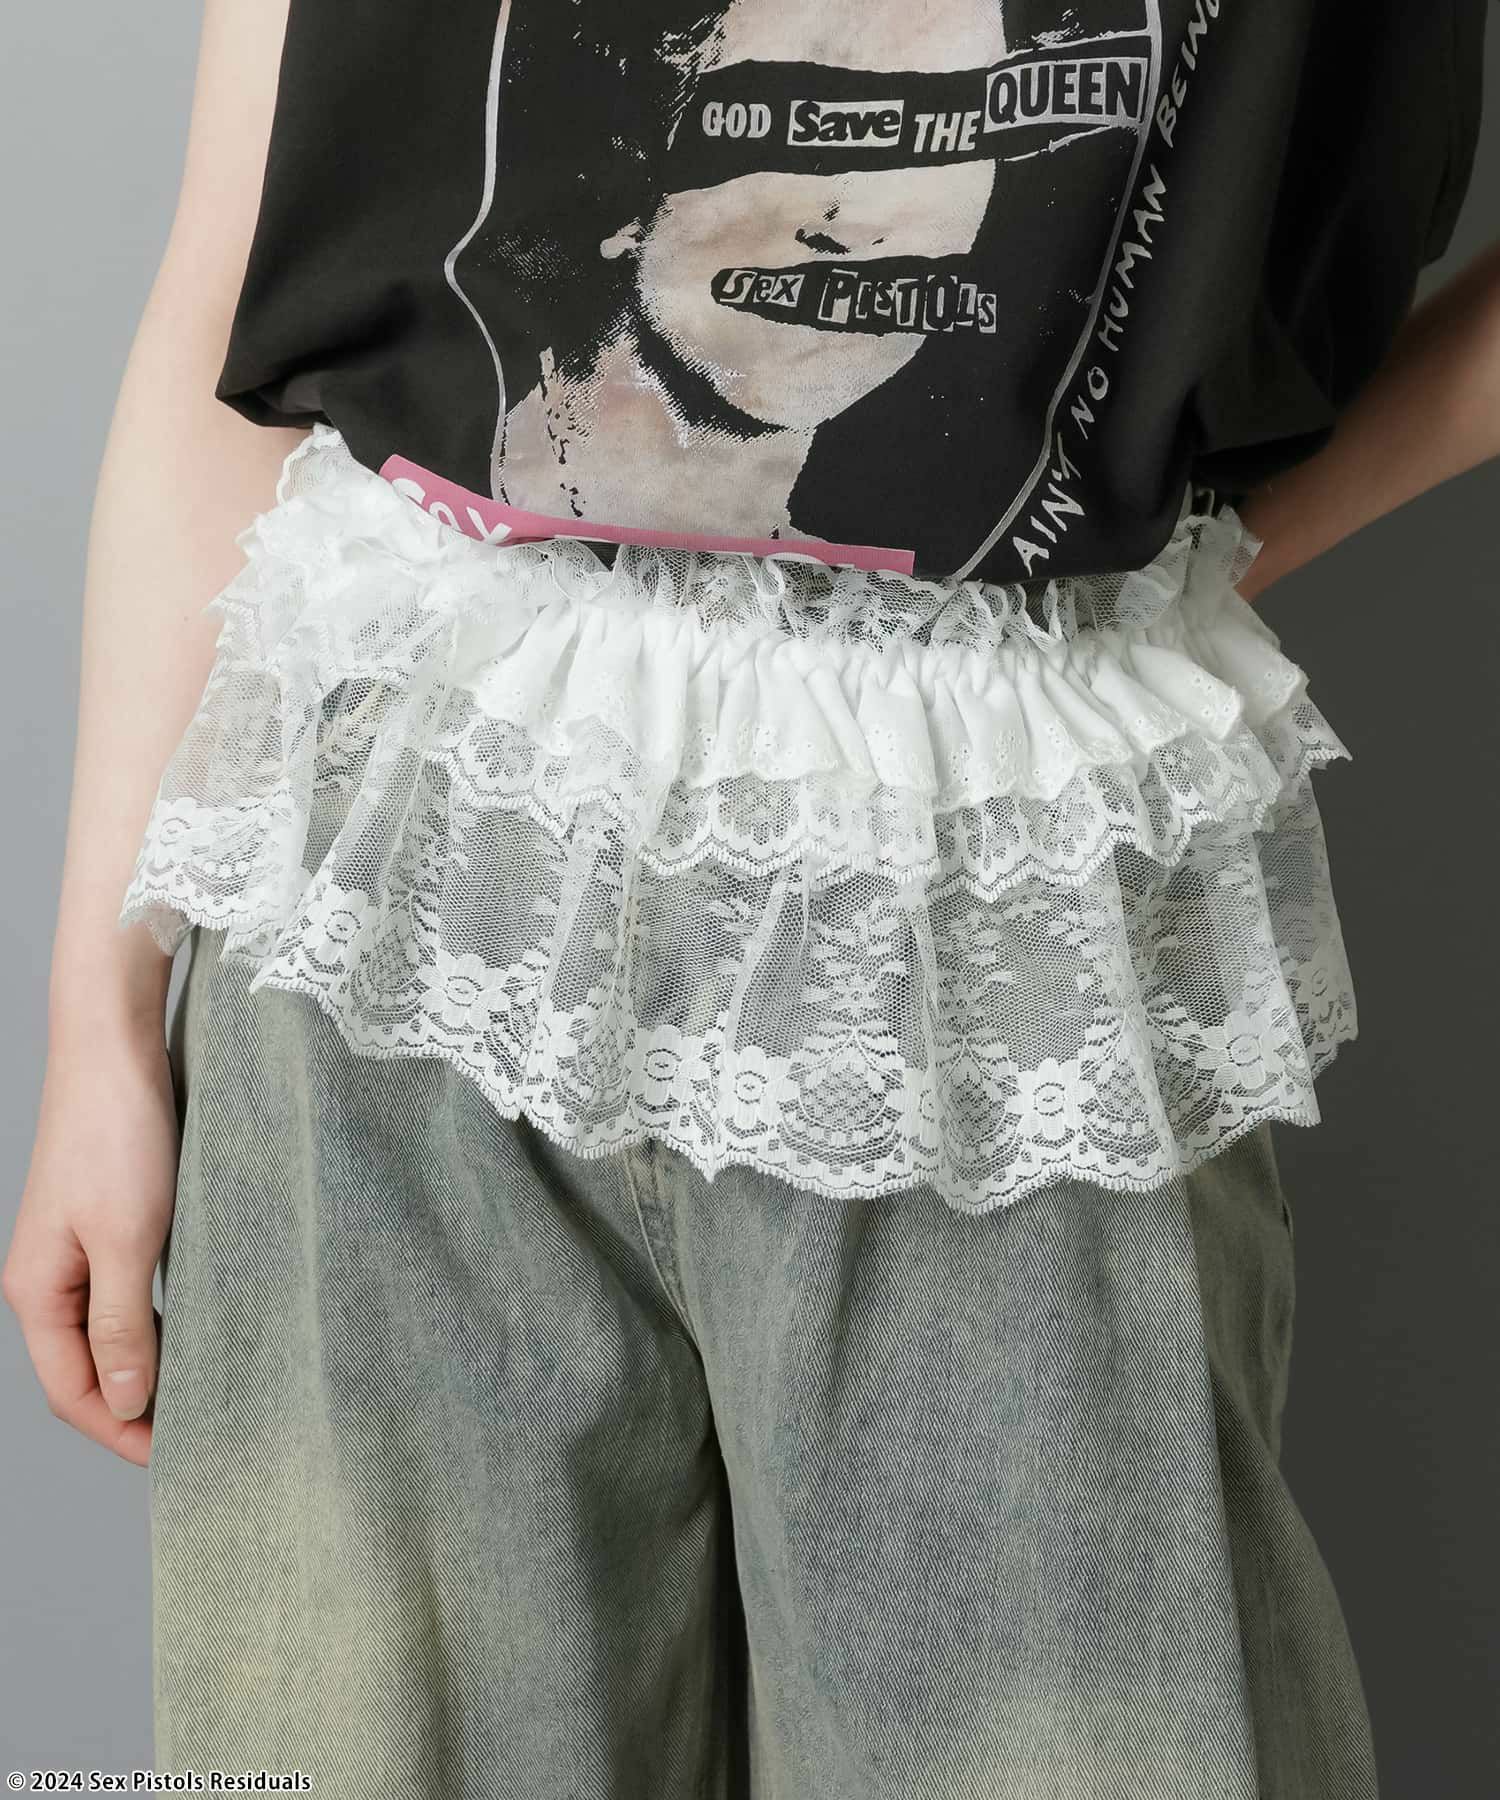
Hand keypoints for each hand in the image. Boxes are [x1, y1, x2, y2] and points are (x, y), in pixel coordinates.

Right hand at [4, 1023, 179, 1466]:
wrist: (114, 1048)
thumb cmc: (117, 1136)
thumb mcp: (127, 1241)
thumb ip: (121, 1326)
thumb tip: (126, 1403)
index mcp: (37, 1291)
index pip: (71, 1393)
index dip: (120, 1432)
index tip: (175, 1457)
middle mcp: (47, 1277)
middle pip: (85, 1370)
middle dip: (133, 1409)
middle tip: (198, 1433)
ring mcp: (75, 1250)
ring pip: (108, 1332)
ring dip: (148, 1365)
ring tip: (202, 1393)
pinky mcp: (108, 1222)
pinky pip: (126, 1294)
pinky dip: (156, 1322)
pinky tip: (196, 1328)